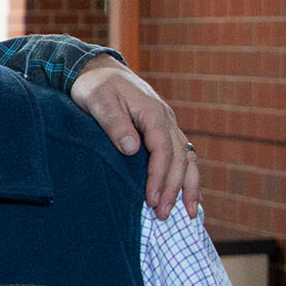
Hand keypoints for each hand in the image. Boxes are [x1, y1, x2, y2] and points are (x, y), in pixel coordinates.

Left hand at [69, 55, 199, 218]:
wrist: (98, 70)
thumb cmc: (95, 86)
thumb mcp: (99, 101)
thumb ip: (115, 123)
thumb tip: (132, 148)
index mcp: (153, 113)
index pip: (163, 150)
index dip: (158, 177)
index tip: (151, 199)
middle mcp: (166, 119)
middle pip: (179, 159)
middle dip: (173, 189)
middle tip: (162, 215)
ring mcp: (168, 125)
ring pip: (187, 159)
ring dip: (188, 186)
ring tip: (190, 214)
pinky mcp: (163, 131)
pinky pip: (182, 156)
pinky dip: (187, 176)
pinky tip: (188, 196)